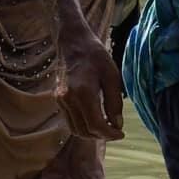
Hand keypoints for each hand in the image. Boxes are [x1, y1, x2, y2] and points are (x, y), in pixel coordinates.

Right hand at [57, 25, 124, 141]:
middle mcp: (68, 99)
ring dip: (91, 134)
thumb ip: (114, 102)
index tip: (121, 133)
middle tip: (115, 131)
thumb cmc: (95, 56)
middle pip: (84, 131)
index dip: (110, 134)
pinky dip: (82, 126)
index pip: (96, 125)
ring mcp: (60, 101)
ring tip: (105, 127)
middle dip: (101, 136)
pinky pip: (70, 121)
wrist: (73, 43)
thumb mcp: (112, 76)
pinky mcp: (58, 100)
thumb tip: (117, 125)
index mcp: (83, 92)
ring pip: (75, 129)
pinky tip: (94, 119)